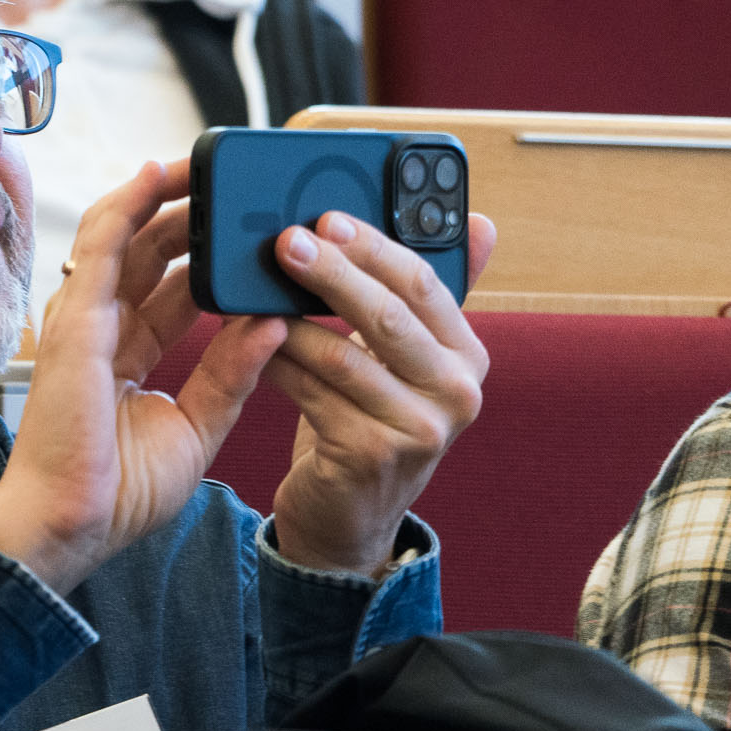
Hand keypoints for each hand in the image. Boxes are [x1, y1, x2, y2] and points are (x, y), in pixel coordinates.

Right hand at [0, 161, 285, 597]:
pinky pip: (102, 246)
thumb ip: (230, 373)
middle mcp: (104, 327)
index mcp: (129, 354)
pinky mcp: (77, 317)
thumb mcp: (195, 426)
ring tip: (203, 163)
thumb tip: (273, 323)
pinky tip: (156, 174)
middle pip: (149, 252)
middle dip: (191, 214)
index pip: (172, 288)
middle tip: (236, 184)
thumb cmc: (117, 490)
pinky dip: (128, 204)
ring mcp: (85, 318)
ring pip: (125, 234)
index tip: (247, 233)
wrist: (73, 523)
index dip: (206, 257)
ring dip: (164, 195)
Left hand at [260, 208, 494, 573]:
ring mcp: (420, 429)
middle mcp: (458, 393)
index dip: (375, 247)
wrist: (351, 513)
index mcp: (467, 354)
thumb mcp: (405, 357)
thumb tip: (483, 223)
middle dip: (331, 272)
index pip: (425, 284)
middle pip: (387, 316)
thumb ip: (428, 294)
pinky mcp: (373, 456)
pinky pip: (311, 392)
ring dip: (287, 321)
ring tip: (249, 293)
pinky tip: (247, 343)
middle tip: (284, 241)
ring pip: (341, 355)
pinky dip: (275, 363)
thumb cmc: (370, 415)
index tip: (328, 217)